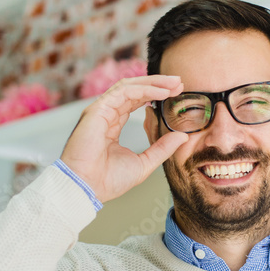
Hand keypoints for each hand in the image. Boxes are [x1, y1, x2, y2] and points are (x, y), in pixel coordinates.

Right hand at [58, 75, 190, 203]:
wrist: (87, 188)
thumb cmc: (108, 180)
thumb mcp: (144, 163)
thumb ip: (162, 148)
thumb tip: (182, 137)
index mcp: (113, 125)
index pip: (135, 101)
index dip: (155, 95)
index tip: (175, 93)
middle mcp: (106, 114)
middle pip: (134, 90)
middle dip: (157, 84)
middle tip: (179, 83)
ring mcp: (100, 110)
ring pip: (129, 86)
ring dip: (153, 83)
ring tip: (174, 83)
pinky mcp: (98, 110)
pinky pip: (124, 92)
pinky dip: (144, 89)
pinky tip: (161, 92)